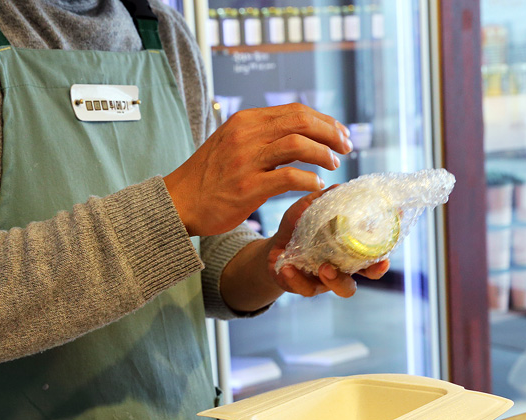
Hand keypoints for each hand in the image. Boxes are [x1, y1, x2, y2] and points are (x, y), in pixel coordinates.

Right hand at [164, 103, 352, 235]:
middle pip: (301, 122)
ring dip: (323, 154)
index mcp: (245, 121)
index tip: (341, 134)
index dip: (325, 121)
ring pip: (297, 145)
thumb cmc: (210, 177)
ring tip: (334, 164)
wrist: (178, 202)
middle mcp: (246, 135)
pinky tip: (316, 185)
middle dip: (331, 133)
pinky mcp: (246, 188)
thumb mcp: (232, 143)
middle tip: (347, 147)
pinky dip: (308, 179)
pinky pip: (287, 178)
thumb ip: (261, 135)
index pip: (295, 111)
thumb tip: (299, 132)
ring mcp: (245, 161)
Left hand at [267, 190, 389, 297]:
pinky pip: (307, 289)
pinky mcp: (307, 287)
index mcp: (352, 245)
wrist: (272, 250)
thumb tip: (339, 188)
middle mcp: (346, 264)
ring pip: (344, 288)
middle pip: (370, 272)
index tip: (399, 222)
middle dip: (376, 269)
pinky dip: (297, 279)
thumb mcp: (306, 210)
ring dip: (337, 279)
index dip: (391, 235)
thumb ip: (321, 200)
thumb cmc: (296, 228)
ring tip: (324, 267)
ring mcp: (329, 279)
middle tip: (376, 264)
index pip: (377, 243)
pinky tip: (287, 268)